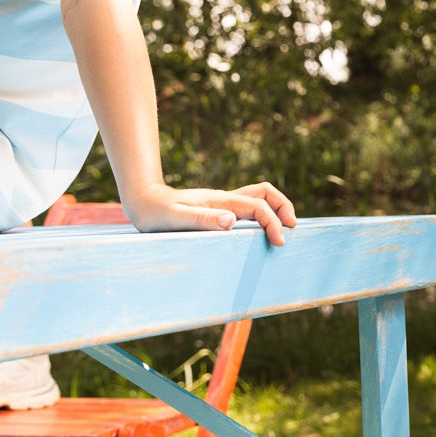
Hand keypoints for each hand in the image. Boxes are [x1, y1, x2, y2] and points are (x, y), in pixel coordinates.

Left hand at [122, 181, 297, 245]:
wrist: (143, 201)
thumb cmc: (156, 212)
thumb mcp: (175, 219)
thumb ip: (202, 219)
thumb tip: (232, 221)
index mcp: (220, 200)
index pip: (257, 206)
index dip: (273, 222)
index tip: (279, 242)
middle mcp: (226, 198)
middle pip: (266, 194)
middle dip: (284, 208)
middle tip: (292, 229)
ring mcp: (223, 202)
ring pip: (260, 197)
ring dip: (276, 208)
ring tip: (285, 227)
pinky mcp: (219, 209)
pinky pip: (249, 206)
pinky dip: (263, 212)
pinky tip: (261, 229)